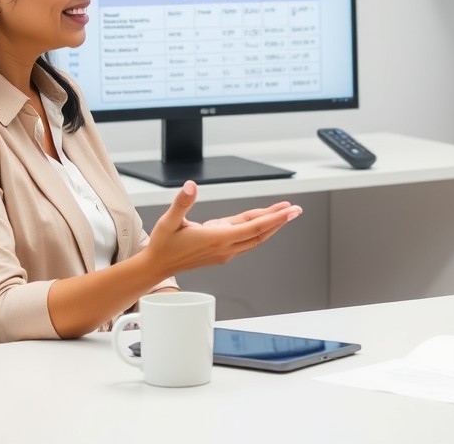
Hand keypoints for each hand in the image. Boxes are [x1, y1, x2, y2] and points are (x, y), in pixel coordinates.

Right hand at [144, 181, 301, 276]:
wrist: (158, 266)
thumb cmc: (163, 245)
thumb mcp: (169, 221)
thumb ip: (181, 203)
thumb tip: (191, 186)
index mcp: (215, 238)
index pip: (252, 228)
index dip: (273, 219)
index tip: (288, 211)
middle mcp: (224, 247)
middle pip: (259, 234)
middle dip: (279, 221)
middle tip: (295, 209)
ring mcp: (225, 251)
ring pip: (255, 238)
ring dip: (271, 225)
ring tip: (284, 212)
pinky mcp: (222, 252)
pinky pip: (246, 239)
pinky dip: (257, 229)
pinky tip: (263, 220)